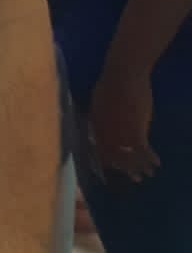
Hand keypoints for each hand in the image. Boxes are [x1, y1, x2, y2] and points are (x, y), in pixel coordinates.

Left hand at [89, 64, 158, 181]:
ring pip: (130, 156)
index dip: (106, 161)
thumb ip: (98, 115)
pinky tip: (157, 163)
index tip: (112, 169)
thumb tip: (98, 124)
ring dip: (139, 167)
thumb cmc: (109, 83)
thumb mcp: (97, 101)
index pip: (99, 149)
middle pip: (115, 157)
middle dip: (125, 169)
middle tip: (134, 178)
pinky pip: (143, 150)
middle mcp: (106, 133)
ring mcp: (120, 132)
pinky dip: (150, 158)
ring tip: (147, 175)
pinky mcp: (136, 129)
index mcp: (95, 125)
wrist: (123, 74)